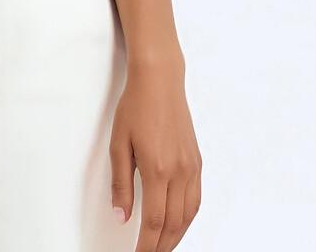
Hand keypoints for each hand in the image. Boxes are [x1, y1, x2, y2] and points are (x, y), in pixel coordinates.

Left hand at [110, 57, 201, 249]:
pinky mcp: (197, 161)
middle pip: (172, 223)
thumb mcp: (118, 144)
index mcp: (157, 169)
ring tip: (162, 246)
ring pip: (188, 215)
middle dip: (160, 246)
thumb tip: (122, 216)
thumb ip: (120, 184)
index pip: (153, 222)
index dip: (146, 246)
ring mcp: (191, 166)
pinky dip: (187, 217)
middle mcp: (179, 171)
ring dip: (176, 235)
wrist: (159, 80)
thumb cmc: (136, 106)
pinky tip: (178, 222)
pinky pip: (196, 199)